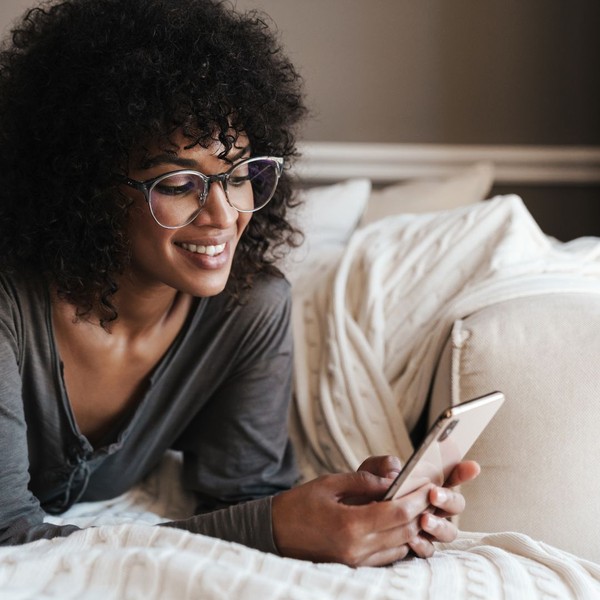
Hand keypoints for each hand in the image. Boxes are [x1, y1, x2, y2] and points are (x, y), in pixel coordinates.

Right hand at [271, 470, 431, 566]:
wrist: (273, 533)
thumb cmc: (298, 505)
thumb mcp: (329, 484)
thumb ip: (363, 481)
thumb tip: (392, 479)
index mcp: (351, 525)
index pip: (398, 513)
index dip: (418, 499)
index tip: (429, 485)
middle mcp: (357, 549)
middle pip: (404, 531)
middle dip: (421, 511)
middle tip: (429, 493)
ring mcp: (356, 561)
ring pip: (400, 546)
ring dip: (411, 527)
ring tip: (416, 507)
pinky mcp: (354, 567)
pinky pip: (388, 556)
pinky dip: (398, 540)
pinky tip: (397, 523)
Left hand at [357, 455, 480, 557]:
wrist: (347, 516)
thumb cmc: (365, 489)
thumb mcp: (371, 471)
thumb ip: (383, 465)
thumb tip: (395, 473)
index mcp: (426, 484)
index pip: (450, 476)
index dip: (462, 472)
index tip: (472, 466)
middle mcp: (433, 507)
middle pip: (456, 505)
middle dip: (449, 499)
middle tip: (433, 494)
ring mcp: (427, 528)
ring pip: (449, 531)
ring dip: (439, 524)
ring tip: (423, 519)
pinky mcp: (416, 547)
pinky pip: (429, 550)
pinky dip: (422, 544)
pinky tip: (411, 539)